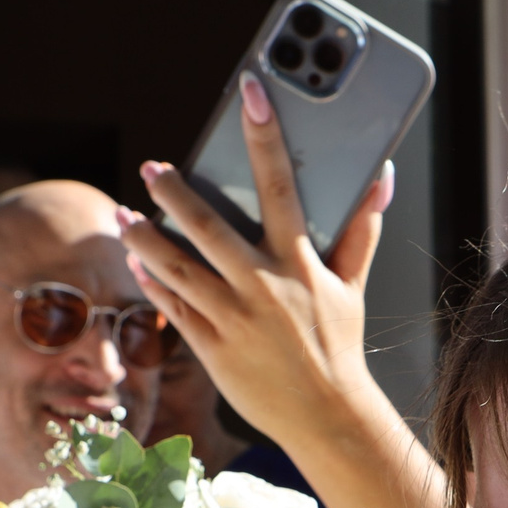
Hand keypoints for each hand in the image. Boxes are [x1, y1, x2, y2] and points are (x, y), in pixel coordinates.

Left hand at [118, 79, 394, 459]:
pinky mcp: (212, 349)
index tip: (251, 90)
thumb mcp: (351, 286)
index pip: (279, 184)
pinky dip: (153, 283)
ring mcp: (233, 318)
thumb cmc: (338, 346)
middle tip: (153, 167)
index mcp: (300, 263)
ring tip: (125, 216)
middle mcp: (263, 286)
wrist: (327, 416)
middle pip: (208, 225)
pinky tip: (138, 262)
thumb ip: (360, 229)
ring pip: (177, 267)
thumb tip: (382, 178)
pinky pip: (173, 308)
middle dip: (175, 192)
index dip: (264, 133)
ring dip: (145, 238)